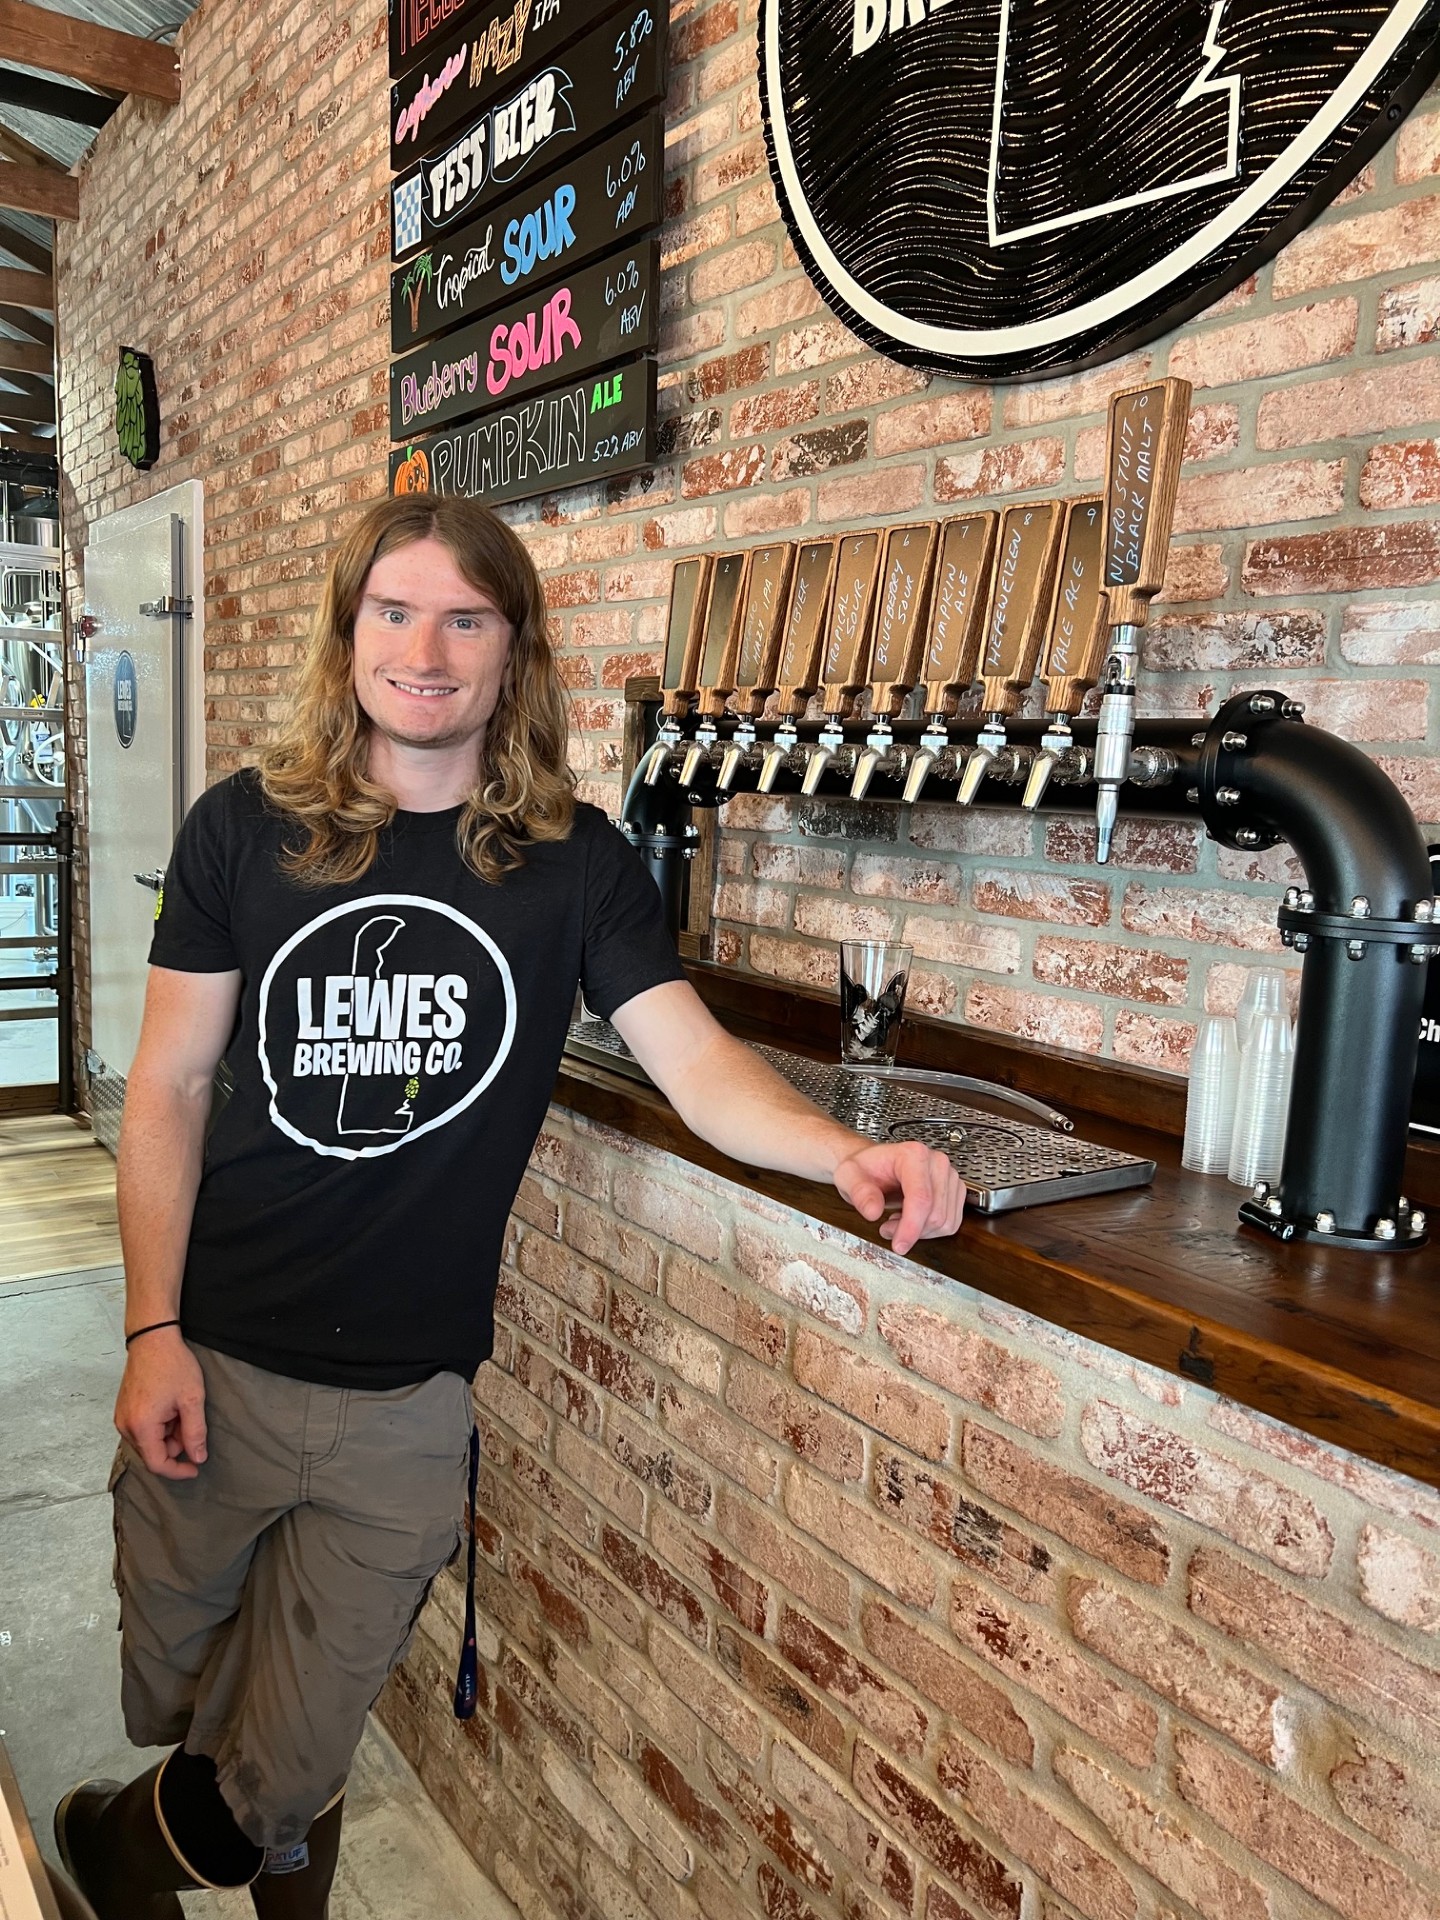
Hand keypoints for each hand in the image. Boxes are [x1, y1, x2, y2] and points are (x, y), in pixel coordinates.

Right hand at [115, 1328, 207, 1478]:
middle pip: (153, 1452)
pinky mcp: (123, 1409)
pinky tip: (170, 1405)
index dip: (178, 1470)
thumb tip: (197, 1458)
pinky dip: (160, 1424)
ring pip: (149, 1440)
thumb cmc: (172, 1365)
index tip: (195, 1468)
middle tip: (190, 1419)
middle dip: (175, 1444)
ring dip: (168, 1432)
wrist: (152, 1338)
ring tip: (180, 1406)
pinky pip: (143, 1429)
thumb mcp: (192, 1399)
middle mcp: (125, 1425)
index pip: (157, 1463)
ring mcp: (122, 1417)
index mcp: (141, 1426)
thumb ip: (195, 1432)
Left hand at [832, 1140, 965, 1255]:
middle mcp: (936, 1162)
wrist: (872, 1164)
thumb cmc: (863, 1168)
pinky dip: (930, 1230)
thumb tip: (873, 1211)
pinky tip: (911, 1220)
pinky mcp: (953, 1189)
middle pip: (936, 1214)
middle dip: (912, 1231)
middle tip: (887, 1228)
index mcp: (913, 1155)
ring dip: (920, 1232)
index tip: (899, 1245)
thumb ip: (859, 1193)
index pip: (921, 1199)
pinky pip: (950, 1223)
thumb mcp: (849, 1177)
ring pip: (945, 1221)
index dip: (911, 1227)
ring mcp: (948, 1176)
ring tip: (896, 1222)